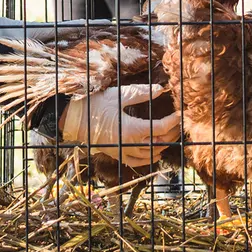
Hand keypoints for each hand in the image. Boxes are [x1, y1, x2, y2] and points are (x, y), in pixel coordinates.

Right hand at [59, 84, 180, 167]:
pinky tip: (155, 152)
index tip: (180, 113)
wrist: (71, 119)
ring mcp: (122, 151)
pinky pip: (137, 162)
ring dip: (162, 146)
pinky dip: (149, 159)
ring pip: (149, 155)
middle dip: (171, 134)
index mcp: (131, 129)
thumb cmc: (94, 104)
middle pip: (158, 143)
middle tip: (178, 123)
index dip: (173, 122)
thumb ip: (141, 93)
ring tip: (170, 135)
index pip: (160, 128)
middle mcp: (128, 144)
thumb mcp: (118, 95)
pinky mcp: (116, 154)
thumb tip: (161, 90)